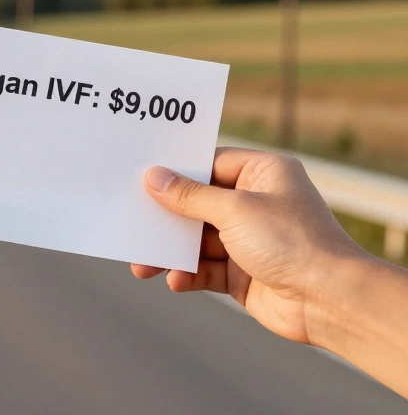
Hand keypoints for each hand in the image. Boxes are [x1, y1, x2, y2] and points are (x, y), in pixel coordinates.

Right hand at [131, 147, 369, 345]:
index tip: (141, 176)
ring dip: (171, 252)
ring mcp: (249, 239)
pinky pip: (204, 269)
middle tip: (134, 223)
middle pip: (197, 204)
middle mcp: (256, 203)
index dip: (176, 170)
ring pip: (196, 240)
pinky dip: (187, 275)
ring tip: (144, 266)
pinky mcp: (243, 272)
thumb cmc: (293, 242)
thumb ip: (190, 195)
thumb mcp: (234, 209)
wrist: (331, 301)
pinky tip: (175, 281)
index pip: (210, 163)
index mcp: (263, 173)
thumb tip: (153, 177)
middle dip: (166, 218)